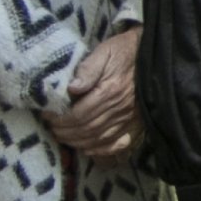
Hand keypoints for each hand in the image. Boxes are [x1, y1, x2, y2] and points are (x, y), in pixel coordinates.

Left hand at [46, 28, 142, 162]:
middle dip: (65, 131)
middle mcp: (119, 109)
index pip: (79, 114)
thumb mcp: (104, 52)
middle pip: (86, 129)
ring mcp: (129, 119)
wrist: (153, 55)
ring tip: (63, 137)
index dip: (60, 119)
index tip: (48, 116)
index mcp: (109, 91)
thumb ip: (88, 68)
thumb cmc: (125, 51)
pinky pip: (116, 143)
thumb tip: (72, 88)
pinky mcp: (136, 123)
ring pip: (98, 138)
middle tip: (52, 128)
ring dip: (78, 141)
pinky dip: (100, 149)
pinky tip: (87, 148)